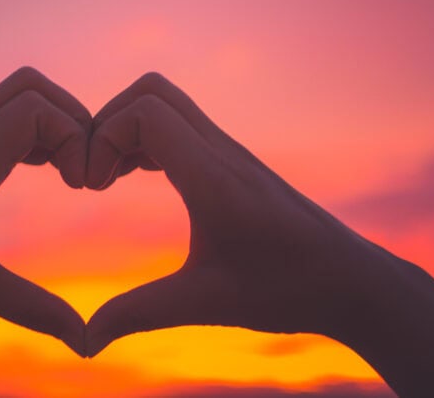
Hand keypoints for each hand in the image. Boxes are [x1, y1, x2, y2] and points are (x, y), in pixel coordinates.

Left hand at [0, 66, 89, 350]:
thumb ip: (36, 311)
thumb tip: (87, 342)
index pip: (34, 109)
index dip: (72, 137)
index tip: (79, 186)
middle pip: (28, 86)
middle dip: (70, 117)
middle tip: (81, 168)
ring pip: (14, 98)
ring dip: (52, 124)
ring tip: (67, 171)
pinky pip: (2, 122)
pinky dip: (34, 135)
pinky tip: (43, 172)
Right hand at [83, 73, 433, 396]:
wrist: (349, 280)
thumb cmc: (285, 289)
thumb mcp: (203, 303)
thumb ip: (137, 314)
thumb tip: (83, 343)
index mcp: (212, 177)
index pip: (146, 112)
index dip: (104, 138)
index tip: (93, 188)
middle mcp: (220, 151)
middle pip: (152, 91)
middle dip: (108, 123)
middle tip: (94, 176)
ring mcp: (228, 152)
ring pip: (167, 103)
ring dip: (128, 130)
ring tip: (109, 179)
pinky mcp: (232, 162)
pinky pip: (181, 125)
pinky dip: (148, 139)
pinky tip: (139, 178)